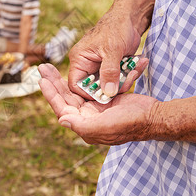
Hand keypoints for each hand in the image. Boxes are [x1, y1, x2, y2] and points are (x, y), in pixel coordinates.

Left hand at [38, 63, 157, 144]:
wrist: (153, 116)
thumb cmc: (132, 122)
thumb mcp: (107, 125)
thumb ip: (84, 125)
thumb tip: (62, 120)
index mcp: (85, 126)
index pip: (62, 109)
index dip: (51, 95)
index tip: (42, 80)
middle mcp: (87, 118)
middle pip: (65, 98)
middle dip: (53, 83)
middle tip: (43, 69)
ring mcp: (95, 109)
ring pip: (73, 92)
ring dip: (61, 80)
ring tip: (50, 68)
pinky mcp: (103, 100)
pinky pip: (86, 88)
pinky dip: (79, 79)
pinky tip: (67, 72)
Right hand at [68, 14, 141, 97]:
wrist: (129, 17)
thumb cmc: (116, 27)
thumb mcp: (112, 50)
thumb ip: (109, 72)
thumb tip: (108, 92)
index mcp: (80, 60)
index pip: (76, 85)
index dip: (88, 93)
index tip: (106, 94)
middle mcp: (87, 65)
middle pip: (96, 88)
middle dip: (115, 86)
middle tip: (129, 78)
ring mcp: (100, 67)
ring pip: (110, 85)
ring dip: (126, 79)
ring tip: (137, 65)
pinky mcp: (112, 68)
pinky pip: (119, 79)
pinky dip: (130, 73)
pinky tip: (139, 62)